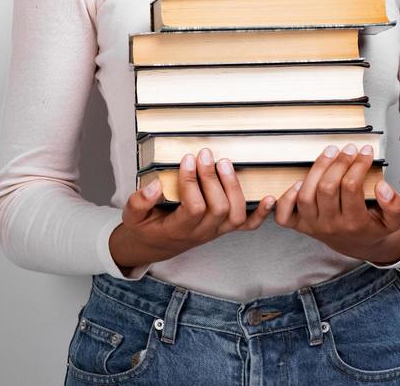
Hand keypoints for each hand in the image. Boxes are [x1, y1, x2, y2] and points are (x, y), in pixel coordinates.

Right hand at [110, 147, 273, 271]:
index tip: (187, 159)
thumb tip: (155, 185)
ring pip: (235, 215)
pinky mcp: (223, 229)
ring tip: (224, 163)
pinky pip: (247, 226)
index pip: (193, 207)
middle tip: (205, 154)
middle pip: (218, 208)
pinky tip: (269, 197)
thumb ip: (140, 202)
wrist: (151, 245)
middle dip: (213, 179)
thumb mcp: (131, 216)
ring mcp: (215, 232)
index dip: (192, 183)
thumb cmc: (142, 227)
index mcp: (178, 230)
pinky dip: (261, 213)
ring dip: (233, 187)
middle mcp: (200, 234)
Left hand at [272, 143, 399, 264]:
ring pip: (306, 196)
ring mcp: (312, 226)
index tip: (365, 152)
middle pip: (327, 189)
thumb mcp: (394, 221)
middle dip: (338, 164)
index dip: (358, 165)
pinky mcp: (300, 225)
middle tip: (348, 149)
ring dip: (316, 171)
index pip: (351, 188)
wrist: (359, 245)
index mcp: (354, 224)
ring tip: (330, 153)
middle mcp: (331, 226)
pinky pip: (284, 216)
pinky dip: (286, 198)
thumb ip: (395, 205)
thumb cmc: (374, 227)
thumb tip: (382, 187)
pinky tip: (298, 181)